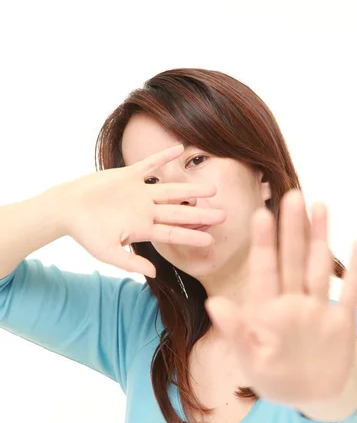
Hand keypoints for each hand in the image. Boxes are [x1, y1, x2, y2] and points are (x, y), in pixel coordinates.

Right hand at [57, 144, 225, 275]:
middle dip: (200, 214)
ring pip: (171, 190)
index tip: (211, 240)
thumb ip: (129, 262)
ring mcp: (139, 192)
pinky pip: (150, 164)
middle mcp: (146, 210)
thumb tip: (153, 273)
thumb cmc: (86, 233)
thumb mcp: (107, 253)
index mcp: (143, 228)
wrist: (67, 209)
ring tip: (212, 189)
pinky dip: (164, 156)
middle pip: (179, 212)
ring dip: (190, 189)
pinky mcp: (129, 175)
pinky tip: (181, 149)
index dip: (192, 237)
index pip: (173, 233)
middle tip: (224, 216)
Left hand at [205, 189, 356, 405]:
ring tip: (319, 206)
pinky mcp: (341, 322)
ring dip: (320, 237)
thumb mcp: (250, 359)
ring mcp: (318, 309)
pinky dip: (354, 269)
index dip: (263, 242)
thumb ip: (236, 331)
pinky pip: (348, 292)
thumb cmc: (275, 376)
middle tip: (291, 195)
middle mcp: (293, 302)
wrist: (311, 396)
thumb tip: (215, 304)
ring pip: (319, 266)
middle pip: (293, 259)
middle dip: (292, 228)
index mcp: (267, 310)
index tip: (260, 214)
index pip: (265, 270)